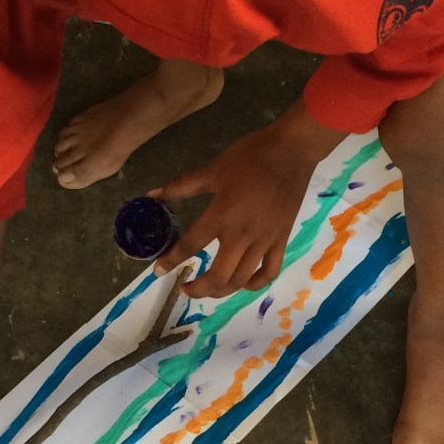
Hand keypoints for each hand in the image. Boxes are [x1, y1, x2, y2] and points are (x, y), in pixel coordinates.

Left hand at [149, 124, 319, 298]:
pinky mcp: (280, 241)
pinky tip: (241, 283)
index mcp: (222, 215)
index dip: (171, 260)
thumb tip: (151, 196)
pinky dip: (253, 284)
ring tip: (208, 289)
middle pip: (218, 276)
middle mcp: (242, 235)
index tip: (158, 271)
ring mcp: (264, 241)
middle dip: (198, 289)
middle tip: (185, 289)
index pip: (191, 245)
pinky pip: (268, 272)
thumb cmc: (249, 158)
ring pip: (241, 280)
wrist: (291, 152)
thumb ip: (180, 187)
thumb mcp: (212, 169)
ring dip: (221, 291)